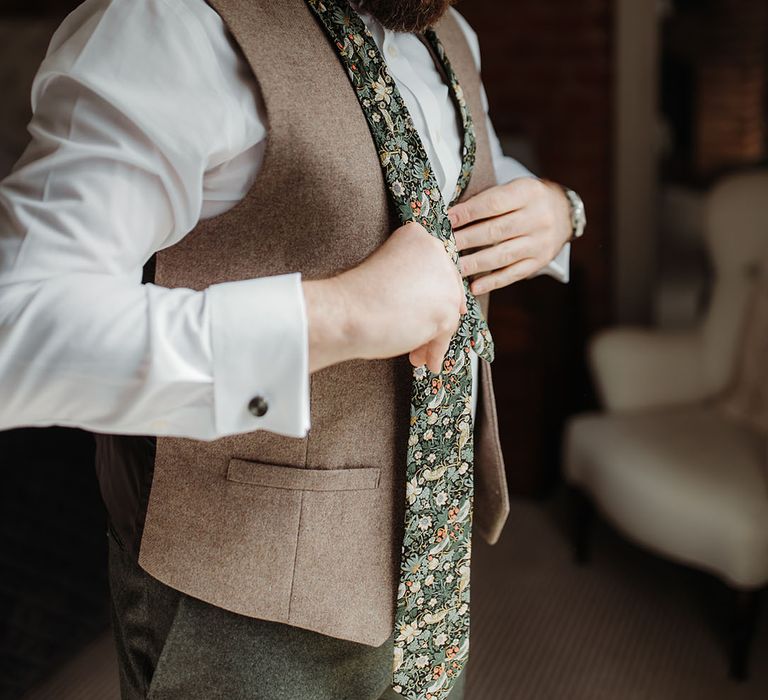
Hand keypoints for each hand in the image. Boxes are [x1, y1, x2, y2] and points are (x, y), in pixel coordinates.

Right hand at [303, 222, 465, 374]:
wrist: (345, 313)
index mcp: (417, 236)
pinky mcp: (447, 308)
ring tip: (416, 354)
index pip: (434, 268)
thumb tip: (436, 307)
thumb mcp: (387, 274)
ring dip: (431, 337)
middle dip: (433, 318)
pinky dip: (435, 350)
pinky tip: (425, 362)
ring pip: (446, 315)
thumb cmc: (355, 298)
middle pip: (445, 291)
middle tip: (419, 338)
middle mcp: (435, 251)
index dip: (428, 294)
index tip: (419, 310)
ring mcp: (444, 280)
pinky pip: (445, 334)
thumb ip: (413, 282)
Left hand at [448, 176, 571, 294]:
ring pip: (502, 255)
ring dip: (474, 263)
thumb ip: (489, 199)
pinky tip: (474, 286)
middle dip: (466, 239)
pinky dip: (492, 281)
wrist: (564, 212)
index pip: (494, 203)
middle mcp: (537, 218)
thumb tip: (452, 216)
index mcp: (528, 193)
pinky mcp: (539, 261)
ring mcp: (539, 242)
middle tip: (445, 246)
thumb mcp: (514, 188)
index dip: (468, 212)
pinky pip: (513, 274)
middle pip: (496, 231)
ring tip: (453, 267)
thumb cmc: (527, 200)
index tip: (447, 219)